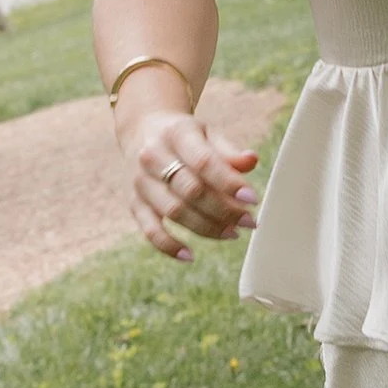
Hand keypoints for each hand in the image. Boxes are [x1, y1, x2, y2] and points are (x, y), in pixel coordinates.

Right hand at [123, 104, 258, 261]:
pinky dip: (169, 246)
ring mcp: (141, 182)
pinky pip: (149, 231)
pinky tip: (190, 256)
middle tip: (248, 221)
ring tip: (232, 233)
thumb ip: (228, 151)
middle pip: (191, 190)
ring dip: (207, 227)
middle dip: (224, 210)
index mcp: (176, 134)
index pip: (204, 161)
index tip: (252, 199)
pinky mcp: (134, 203)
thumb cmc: (184, 137)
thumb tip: (251, 161)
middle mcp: (152, 157)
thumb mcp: (206, 134)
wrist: (142, 132)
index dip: (229, 183)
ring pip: (174, 212)